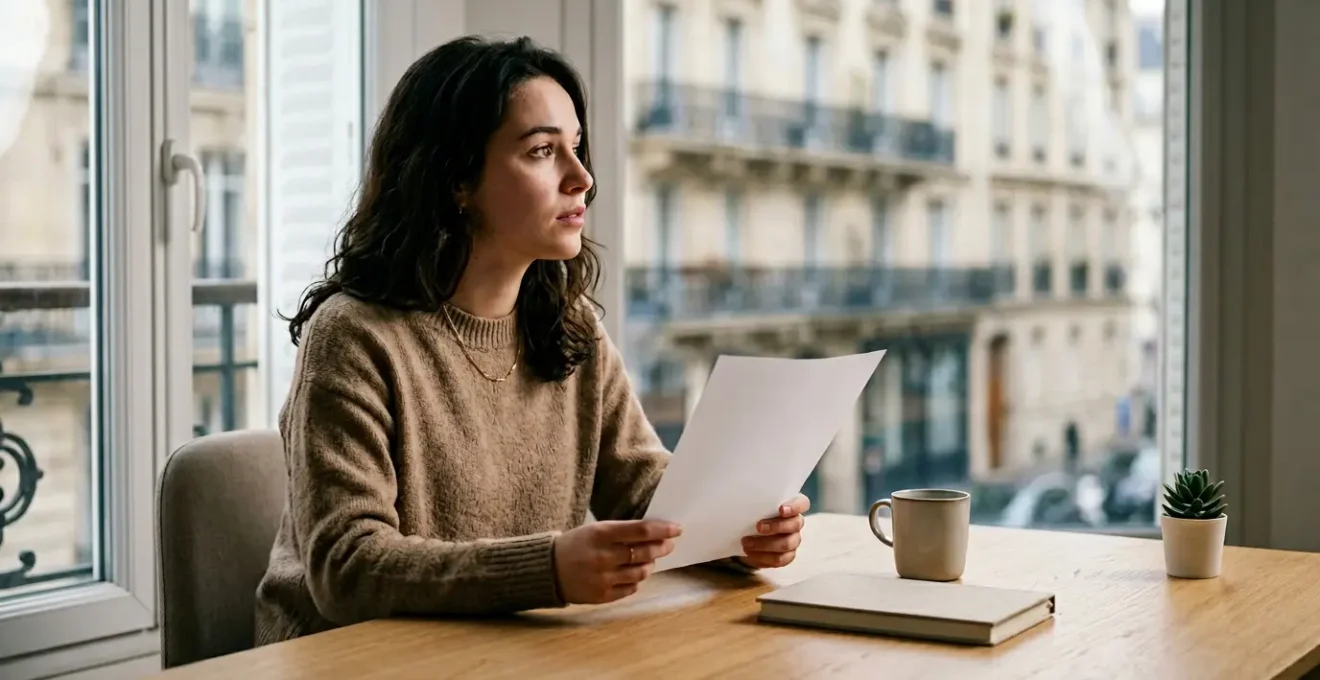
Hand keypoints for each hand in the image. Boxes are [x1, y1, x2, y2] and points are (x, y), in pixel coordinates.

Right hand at [552, 519, 680, 603]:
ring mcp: (603, 578)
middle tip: (668, 544)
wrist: (548, 569)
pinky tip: (633, 573)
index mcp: (601, 534)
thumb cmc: (576, 544)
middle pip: (645, 553)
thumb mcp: (595, 529)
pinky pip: (631, 588)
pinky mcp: (602, 595)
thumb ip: (622, 531)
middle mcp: (604, 556)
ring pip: (641, 573)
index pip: (641, 531)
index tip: (677, 529)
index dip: (663, 530)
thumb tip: (655, 533)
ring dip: (650, 565)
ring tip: (650, 560)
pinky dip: (636, 580)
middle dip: (662, 547)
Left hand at [737, 494, 809, 568]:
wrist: (747, 535)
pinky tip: (749, 552)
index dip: (795, 507)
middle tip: (757, 527)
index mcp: (792, 506)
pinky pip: (779, 559)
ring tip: (746, 542)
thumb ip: (755, 500)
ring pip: (786, 544)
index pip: (802, 503)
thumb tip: (742, 494)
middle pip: (795, 524)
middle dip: (776, 526)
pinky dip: (762, 557)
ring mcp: (794, 540)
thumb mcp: (753, 504)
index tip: (781, 509)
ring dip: (764, 544)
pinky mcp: (787, 556)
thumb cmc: (752, 514)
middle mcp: (796, 522)